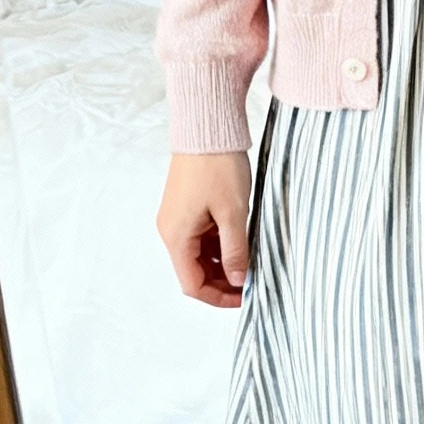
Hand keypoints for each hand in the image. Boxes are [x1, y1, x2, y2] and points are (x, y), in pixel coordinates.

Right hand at [157, 151, 251, 306]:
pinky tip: (242, 243)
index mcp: (176, 236)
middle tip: (252, 282)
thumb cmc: (217, 165)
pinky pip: (201, 237)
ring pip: (199, 255)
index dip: (219, 297)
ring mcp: (178, 218)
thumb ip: (236, 250)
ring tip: (251, 262)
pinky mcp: (186, 207)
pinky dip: (220, 246)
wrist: (207, 126)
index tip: (245, 297)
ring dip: (223, 263)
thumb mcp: (234, 212)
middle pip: (194, 271)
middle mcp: (171, 230)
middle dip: (222, 282)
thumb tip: (239, 280)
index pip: (192, 284)